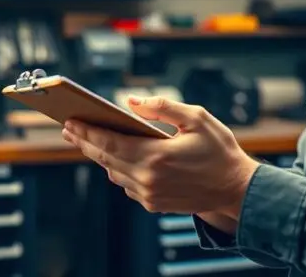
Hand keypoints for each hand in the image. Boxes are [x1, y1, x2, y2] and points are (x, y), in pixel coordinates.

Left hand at [61, 96, 259, 216]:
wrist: (236, 188)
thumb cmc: (219, 150)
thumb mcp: (197, 118)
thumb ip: (162, 107)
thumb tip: (131, 101)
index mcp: (156, 156)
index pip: (110, 142)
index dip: (87, 131)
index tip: (71, 121)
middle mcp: (148, 179)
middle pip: (105, 158)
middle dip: (85, 142)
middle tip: (69, 128)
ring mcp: (149, 194)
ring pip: (113, 173)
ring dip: (99, 156)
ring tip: (87, 140)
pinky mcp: (153, 203)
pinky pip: (127, 184)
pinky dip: (117, 169)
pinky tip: (114, 157)